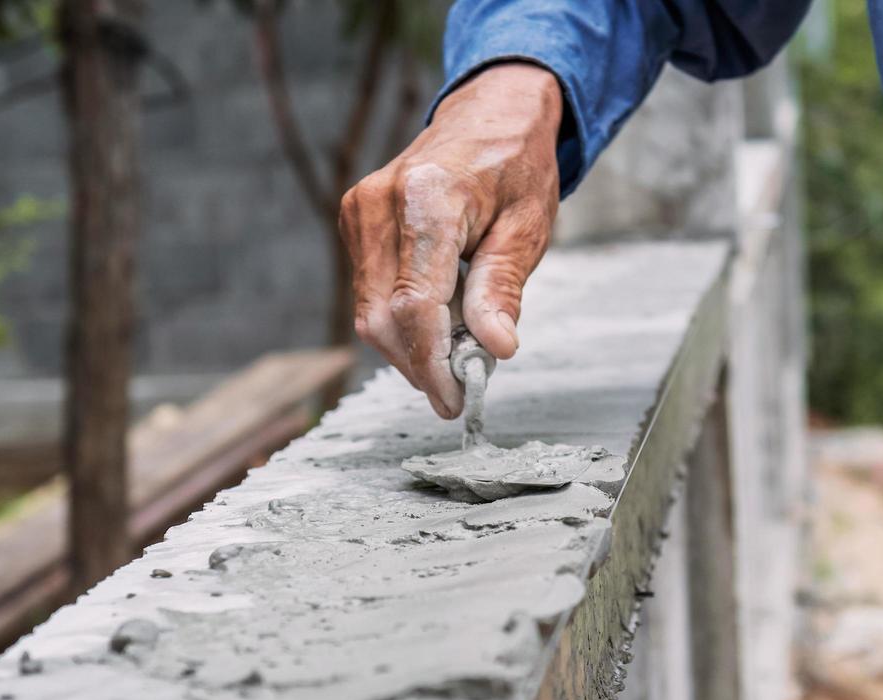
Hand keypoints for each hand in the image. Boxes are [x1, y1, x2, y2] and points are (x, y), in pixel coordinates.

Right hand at [340, 63, 561, 416]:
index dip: (431, 364)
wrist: (491, 115)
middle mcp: (380, 203)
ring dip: (410, 347)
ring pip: (369, 312)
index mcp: (428, 198)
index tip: (455, 401)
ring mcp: (359, 211)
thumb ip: (502, 288)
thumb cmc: (516, 168)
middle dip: (419, 365)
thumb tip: (495, 348)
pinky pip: (370, 292)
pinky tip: (440, 321)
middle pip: (381, 317)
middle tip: (461, 387)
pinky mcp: (355, 222)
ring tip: (459, 351)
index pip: (413, 304)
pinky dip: (402, 321)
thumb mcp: (528, 228)